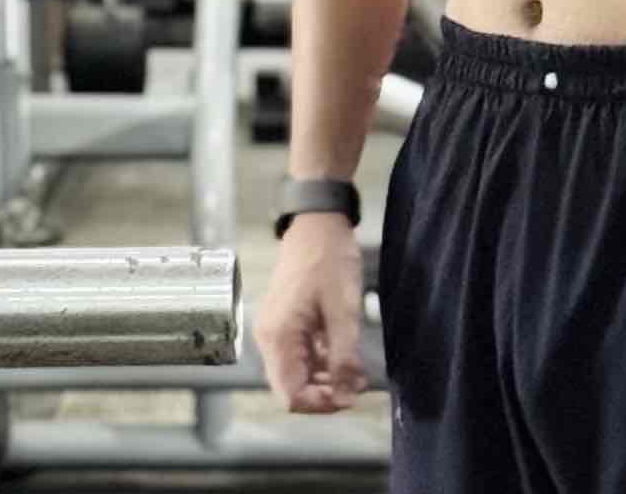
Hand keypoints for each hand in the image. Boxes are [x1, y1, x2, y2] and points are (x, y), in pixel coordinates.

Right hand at [254, 213, 367, 412]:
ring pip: (296, 372)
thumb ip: (343, 357)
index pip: (290, 396)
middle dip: (324, 393)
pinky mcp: (285, 321)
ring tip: (356, 373)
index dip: (320, 404)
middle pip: (291, 387)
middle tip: (357, 385)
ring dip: (325, 379)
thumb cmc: (330, 260)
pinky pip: (299, 354)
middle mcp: (269, 339)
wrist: (317, 221)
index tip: (350, 396)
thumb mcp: (343, 310)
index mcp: (278, 338)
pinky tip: (344, 356)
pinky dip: (320, 361)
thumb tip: (344, 398)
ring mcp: (275, 330)